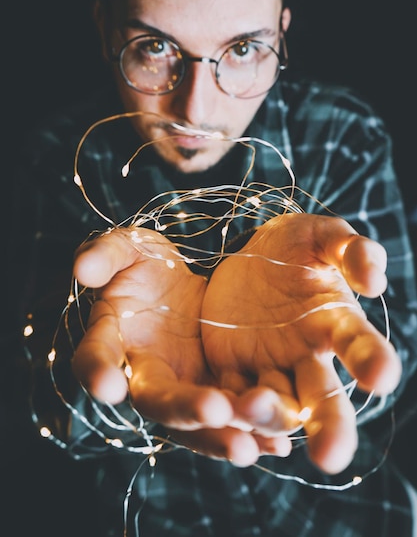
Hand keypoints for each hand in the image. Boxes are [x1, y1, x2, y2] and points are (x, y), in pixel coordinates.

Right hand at [71, 227, 289, 465]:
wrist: (184, 283)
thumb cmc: (146, 264)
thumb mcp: (127, 249)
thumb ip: (105, 254)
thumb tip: (84, 268)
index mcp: (113, 340)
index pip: (95, 358)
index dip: (98, 370)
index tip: (108, 386)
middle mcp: (146, 375)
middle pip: (157, 401)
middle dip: (183, 408)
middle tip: (214, 410)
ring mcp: (183, 388)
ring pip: (197, 424)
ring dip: (222, 435)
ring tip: (251, 446)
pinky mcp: (218, 390)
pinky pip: (233, 419)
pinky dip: (254, 433)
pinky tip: (279, 446)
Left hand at [200, 213, 401, 472]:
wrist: (246, 258)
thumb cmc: (294, 246)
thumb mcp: (320, 235)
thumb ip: (350, 249)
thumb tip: (375, 280)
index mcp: (335, 322)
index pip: (359, 344)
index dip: (373, 360)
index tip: (382, 376)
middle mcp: (308, 356)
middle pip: (324, 399)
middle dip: (330, 426)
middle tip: (332, 456)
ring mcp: (269, 368)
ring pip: (275, 404)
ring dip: (269, 414)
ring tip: (255, 408)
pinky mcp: (230, 370)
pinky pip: (229, 396)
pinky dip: (229, 413)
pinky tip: (225, 423)